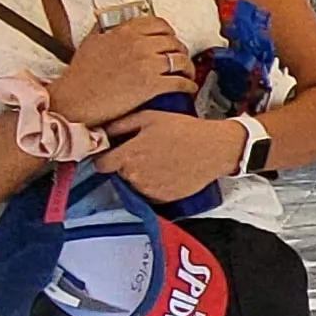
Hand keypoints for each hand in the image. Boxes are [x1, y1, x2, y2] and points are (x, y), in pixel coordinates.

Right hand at [49, 15, 193, 124]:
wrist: (74, 99)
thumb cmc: (80, 74)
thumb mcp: (91, 42)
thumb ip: (105, 29)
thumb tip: (110, 21)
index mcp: (126, 32)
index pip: (160, 24)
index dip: (170, 33)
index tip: (171, 40)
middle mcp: (139, 45)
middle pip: (174, 43)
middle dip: (180, 52)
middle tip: (180, 60)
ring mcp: (147, 64)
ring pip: (181, 61)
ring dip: (188, 68)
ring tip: (187, 75)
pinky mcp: (152, 85)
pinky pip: (180, 82)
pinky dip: (188, 86)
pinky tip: (188, 89)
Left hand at [96, 110, 243, 202]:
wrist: (215, 148)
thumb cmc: (183, 129)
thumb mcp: (149, 117)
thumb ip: (120, 125)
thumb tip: (101, 132)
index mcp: (128, 155)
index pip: (101, 164)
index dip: (106, 157)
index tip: (114, 153)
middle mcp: (135, 176)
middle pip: (118, 174)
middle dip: (127, 164)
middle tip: (146, 152)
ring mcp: (149, 189)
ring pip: (133, 185)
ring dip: (141, 175)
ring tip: (160, 160)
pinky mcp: (163, 198)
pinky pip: (149, 193)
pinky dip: (155, 184)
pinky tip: (168, 171)